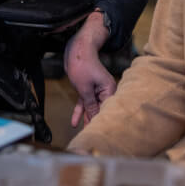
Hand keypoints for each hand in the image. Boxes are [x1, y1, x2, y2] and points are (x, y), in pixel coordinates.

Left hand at [64, 12, 114, 127]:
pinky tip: (74, 122)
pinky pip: (85, 102)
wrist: (77, 48)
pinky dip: (80, 111)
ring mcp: (96, 90)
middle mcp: (105, 91)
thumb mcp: (84, 88)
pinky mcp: (88, 88)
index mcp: (109, 90)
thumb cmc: (82, 64)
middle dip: (95, 122)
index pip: (107, 110)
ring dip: (86, 119)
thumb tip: (94, 118)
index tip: (99, 134)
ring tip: (83, 133)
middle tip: (91, 137)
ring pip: (91, 108)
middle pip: (100, 110)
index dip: (102, 122)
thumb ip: (90, 105)